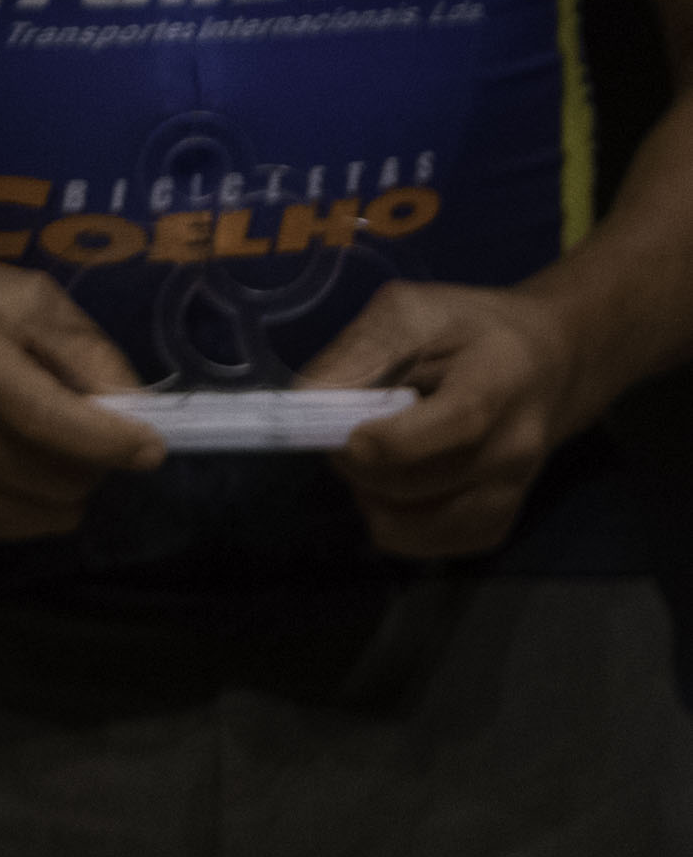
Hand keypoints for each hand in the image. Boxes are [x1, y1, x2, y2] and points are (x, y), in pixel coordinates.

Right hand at [0, 260, 162, 538]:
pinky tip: (15, 462)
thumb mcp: (19, 296)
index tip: (149, 442)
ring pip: (55, 512)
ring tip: (47, 441)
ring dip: (70, 482)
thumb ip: (84, 347)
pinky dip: (37, 501)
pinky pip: (24, 526)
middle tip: (81, 422)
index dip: (121, 442)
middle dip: (95, 456)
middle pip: (69, 478)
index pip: (64, 428)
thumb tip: (134, 407)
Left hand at [299, 279, 603, 559]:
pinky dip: (396, 527)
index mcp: (497, 383)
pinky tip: (390, 489)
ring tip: (368, 462)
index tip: (345, 429)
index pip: (455, 427)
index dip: (387, 440)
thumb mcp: (412, 309)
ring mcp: (511, 491)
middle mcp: (513, 447)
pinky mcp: (500, 521)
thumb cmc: (469, 328)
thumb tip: (308, 399)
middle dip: (358, 464)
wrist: (548, 364)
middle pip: (418, 483)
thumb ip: (361, 350)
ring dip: (372, 500)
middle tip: (343, 432)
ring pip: (418, 527)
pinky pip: (432, 546)